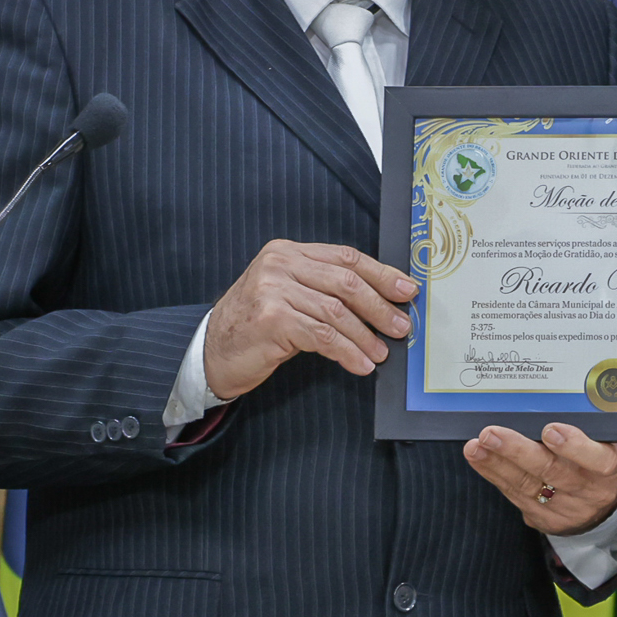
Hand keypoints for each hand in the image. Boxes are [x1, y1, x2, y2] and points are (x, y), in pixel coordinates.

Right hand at [203, 240, 414, 398]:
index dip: (381, 273)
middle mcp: (280, 265)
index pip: (346, 257)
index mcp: (288, 252)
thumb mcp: (288, 296)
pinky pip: (322, 337)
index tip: (406, 289)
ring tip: (381, 352)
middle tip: (400, 325)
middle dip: (379, 306)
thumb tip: (379, 302)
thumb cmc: (255, 326)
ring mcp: (273, 290)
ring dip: (365, 335)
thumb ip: (323, 290)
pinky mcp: (271, 319)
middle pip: (346, 281)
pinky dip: (347, 352)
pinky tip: (360, 364)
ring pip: (337, 311)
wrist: (210, 352)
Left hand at [463, 423, 616, 535]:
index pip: (596, 459)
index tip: (550, 430)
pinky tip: (480, 459)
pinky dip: (495, 475)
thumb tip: (551, 399)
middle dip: (518, 451)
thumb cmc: (604, 457)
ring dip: (498, 464)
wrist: (610, 505)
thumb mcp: (611, 441)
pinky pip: (516, 496)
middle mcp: (590, 492)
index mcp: (611, 468)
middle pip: (553, 472)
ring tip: (477, 446)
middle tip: (492, 434)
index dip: (574, 446)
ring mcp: (567, 509)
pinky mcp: (545, 519)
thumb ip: (590, 424)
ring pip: (528, 486)